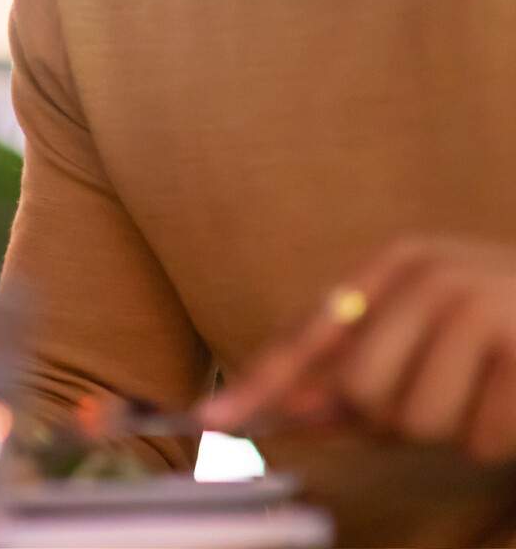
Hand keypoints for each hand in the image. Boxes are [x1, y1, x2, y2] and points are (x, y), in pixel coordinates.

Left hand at [204, 237, 515, 461]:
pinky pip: (475, 435)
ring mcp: (480, 304)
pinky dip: (497, 436)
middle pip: (360, 390)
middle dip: (394, 418)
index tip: (215, 421)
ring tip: (488, 392)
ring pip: (415, 419)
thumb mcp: (429, 337)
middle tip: (446, 394)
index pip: (312, 333)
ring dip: (452, 428)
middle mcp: (431, 275)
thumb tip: (287, 412)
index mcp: (397, 265)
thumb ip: (356, 371)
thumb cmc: (510, 336)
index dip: (263, 383)